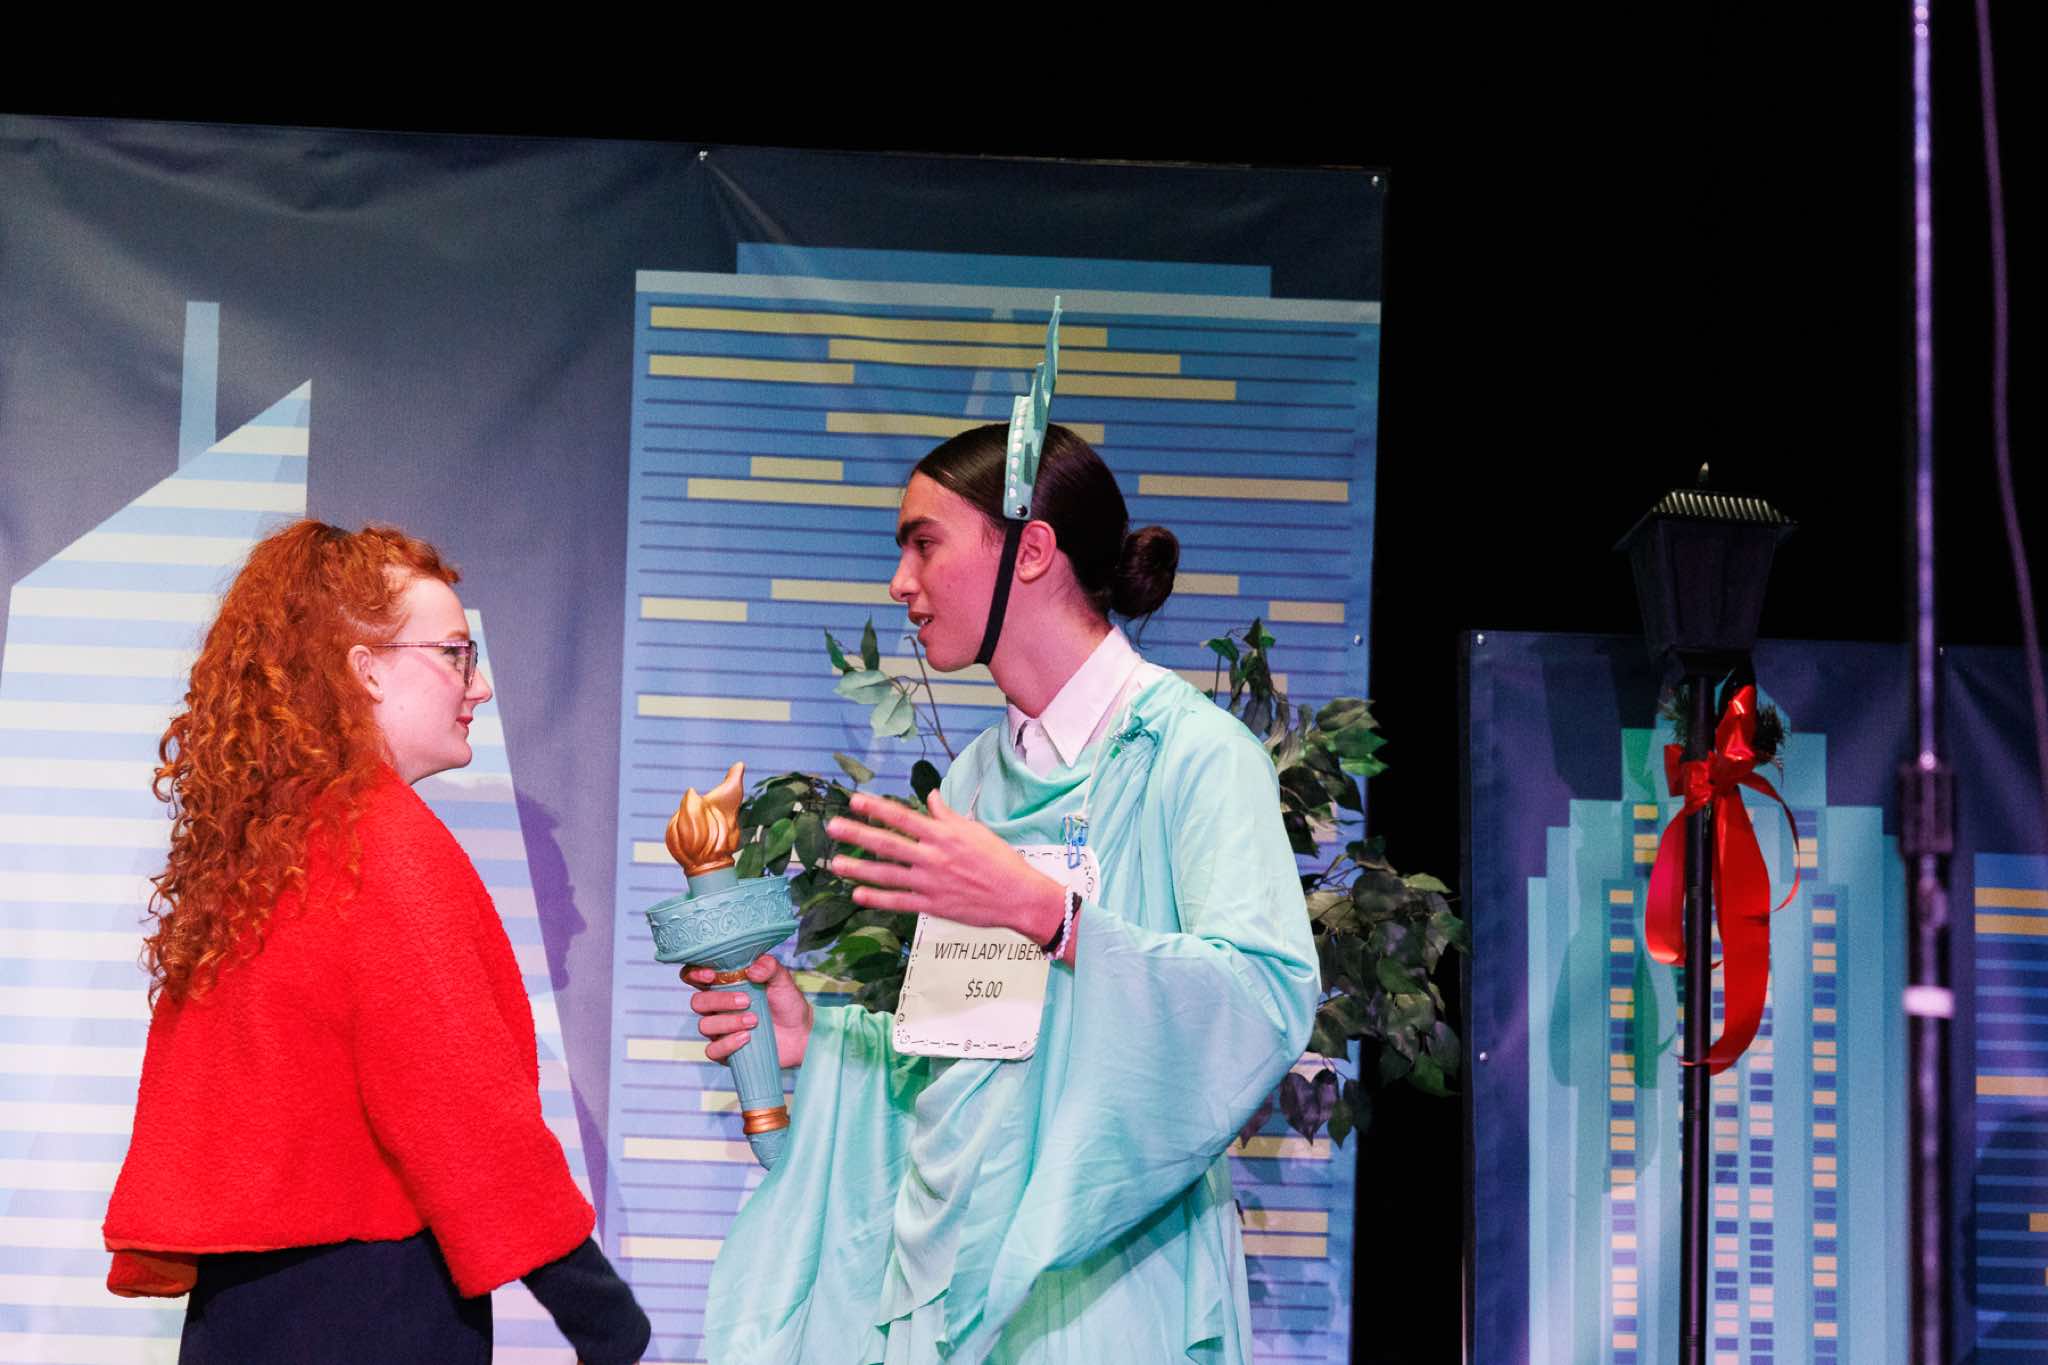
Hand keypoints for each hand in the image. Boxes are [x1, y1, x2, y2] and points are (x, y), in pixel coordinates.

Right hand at [681, 954, 812, 1067]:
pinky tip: (747, 1038)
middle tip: (746, 1001)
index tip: (711, 975)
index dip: (694, 974)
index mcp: (724, 985)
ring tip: (754, 1020)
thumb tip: (753, 968)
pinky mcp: (726, 1051)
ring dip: (728, 1022)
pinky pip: (713, 1050)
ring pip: (704, 1025)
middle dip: (719, 1001)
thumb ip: (769, 967)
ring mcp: (720, 1030)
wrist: (801, 1033)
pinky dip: (728, 1044)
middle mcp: (717, 1007)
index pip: (694, 977)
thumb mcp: (782, 980)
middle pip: (697, 1002)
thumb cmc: (787, 1003)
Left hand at [827, 790, 1064, 941]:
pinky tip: (857, 894)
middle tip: (833, 826)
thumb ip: (947, 815)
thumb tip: (931, 796)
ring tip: (835, 863)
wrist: (1017, 896)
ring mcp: (930, 883)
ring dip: (859, 869)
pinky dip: (877, 899)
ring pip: (887, 874)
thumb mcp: (974, 831)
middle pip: (888, 843)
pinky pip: (899, 901)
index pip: (903, 818)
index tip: (854, 800)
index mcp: (943, 835)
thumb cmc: (999, 860)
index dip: (877, 808)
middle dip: (858, 834)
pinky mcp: (932, 905)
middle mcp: (933, 857)